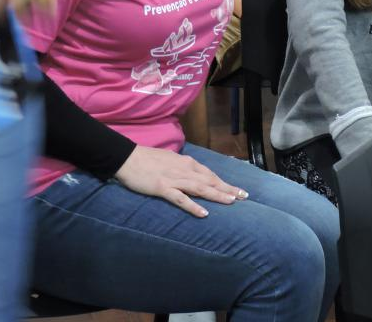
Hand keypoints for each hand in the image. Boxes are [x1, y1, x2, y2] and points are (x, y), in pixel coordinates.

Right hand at [113, 145, 248, 217]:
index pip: (210, 174)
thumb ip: (184, 167)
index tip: (238, 190)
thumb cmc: (148, 159)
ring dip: (217, 195)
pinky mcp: (163, 188)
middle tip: (244, 197)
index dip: (225, 182)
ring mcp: (174, 179)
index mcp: (187, 163)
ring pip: (201, 188)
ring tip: (232, 202)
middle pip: (210, 180)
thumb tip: (195, 174)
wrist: (127, 157)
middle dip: (228, 189)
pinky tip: (204, 213)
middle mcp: (185, 170)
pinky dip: (193, 206)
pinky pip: (181, 199)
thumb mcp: (171, 160)